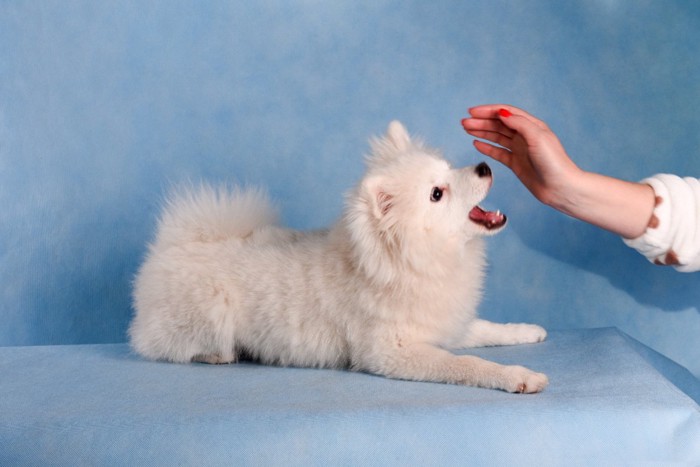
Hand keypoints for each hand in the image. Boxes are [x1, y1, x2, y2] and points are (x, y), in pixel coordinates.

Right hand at [461, 105, 580, 206]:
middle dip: (481, 122)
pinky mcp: (516, 163)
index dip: (488, 111)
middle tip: (464, 122)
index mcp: (532, 126)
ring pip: (496, 137)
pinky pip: (498, 152)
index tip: (472, 111)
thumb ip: (519, 123)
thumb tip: (501, 113)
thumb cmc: (554, 162)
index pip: (506, 113)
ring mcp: (519, 149)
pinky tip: (476, 143)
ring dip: (481, 132)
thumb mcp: (537, 137)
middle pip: (499, 124)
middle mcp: (525, 136)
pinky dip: (487, 147)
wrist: (560, 188)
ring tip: (466, 129)